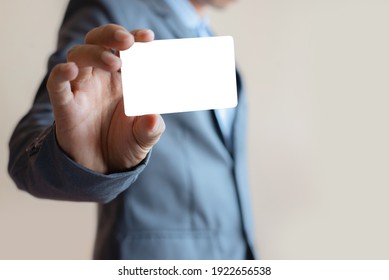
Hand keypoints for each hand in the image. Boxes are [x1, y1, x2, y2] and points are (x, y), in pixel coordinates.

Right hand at [47, 24, 164, 173]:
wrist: (105, 168)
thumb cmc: (126, 144)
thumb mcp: (145, 136)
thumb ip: (151, 127)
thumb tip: (153, 118)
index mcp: (123, 78)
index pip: (124, 49)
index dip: (134, 38)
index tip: (147, 38)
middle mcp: (101, 78)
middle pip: (98, 41)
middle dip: (112, 35)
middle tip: (127, 42)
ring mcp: (82, 89)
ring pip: (78, 56)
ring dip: (95, 53)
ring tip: (114, 63)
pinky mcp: (66, 106)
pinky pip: (57, 85)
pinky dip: (61, 74)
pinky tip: (70, 70)